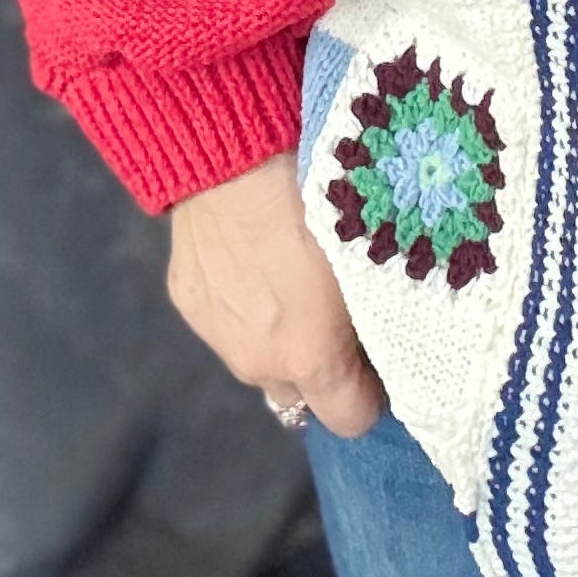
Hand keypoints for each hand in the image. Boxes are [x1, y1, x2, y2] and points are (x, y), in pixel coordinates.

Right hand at [166, 152, 386, 436]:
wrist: (235, 156)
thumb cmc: (321, 199)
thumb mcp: (369, 259)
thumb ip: (377, 313)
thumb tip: (392, 335)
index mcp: (311, 358)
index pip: (351, 420)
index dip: (370, 394)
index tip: (379, 360)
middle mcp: (258, 363)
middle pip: (300, 394)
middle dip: (320, 367)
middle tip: (338, 314)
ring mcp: (215, 334)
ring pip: (257, 357)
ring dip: (277, 336)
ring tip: (291, 277)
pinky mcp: (185, 299)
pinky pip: (225, 319)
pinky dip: (242, 302)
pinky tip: (252, 253)